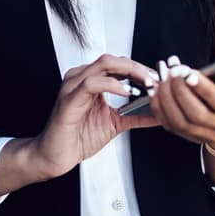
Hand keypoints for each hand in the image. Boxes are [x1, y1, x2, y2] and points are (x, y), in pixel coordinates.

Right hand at [31, 54, 158, 178]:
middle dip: (138, 67)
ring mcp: (74, 87)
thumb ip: (136, 115)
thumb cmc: (78, 137)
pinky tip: (126, 91)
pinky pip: (91, 83)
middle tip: (156, 78)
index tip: (158, 78)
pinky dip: (111, 84)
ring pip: (104, 64)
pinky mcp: (69, 100)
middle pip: (114, 59)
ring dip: (129, 71)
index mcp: (91, 80)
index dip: (141, 68)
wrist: (55, 156)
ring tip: (146, 83)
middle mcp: (81, 78)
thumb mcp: (116, 123)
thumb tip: (159, 112)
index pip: (119, 64)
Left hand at [149, 55, 214, 150]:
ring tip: (160, 76)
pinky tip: (153, 87)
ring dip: (166, 99)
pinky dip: (158, 107)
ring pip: (179, 121)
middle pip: (196, 114)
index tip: (189, 71)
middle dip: (180, 91)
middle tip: (170, 69)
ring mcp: (203, 134)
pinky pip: (168, 124)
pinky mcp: (186, 135)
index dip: (203, 90)